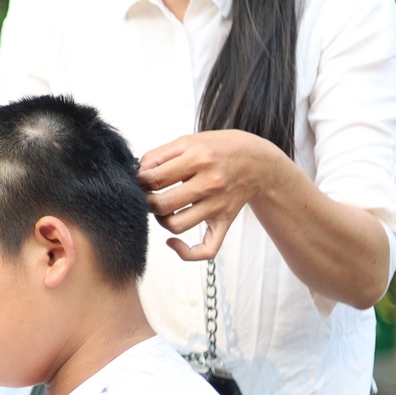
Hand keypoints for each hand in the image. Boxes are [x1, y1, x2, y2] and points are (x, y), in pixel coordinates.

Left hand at [138, 130, 290, 261]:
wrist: (257, 161)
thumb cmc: (218, 149)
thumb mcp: (189, 141)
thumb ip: (159, 154)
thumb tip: (138, 173)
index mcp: (199, 159)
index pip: (155, 178)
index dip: (139, 181)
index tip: (139, 180)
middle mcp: (210, 183)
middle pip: (163, 204)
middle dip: (146, 202)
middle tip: (147, 195)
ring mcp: (218, 205)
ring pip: (177, 226)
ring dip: (161, 220)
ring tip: (161, 210)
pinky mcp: (225, 221)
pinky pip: (207, 249)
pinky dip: (186, 253)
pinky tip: (172, 242)